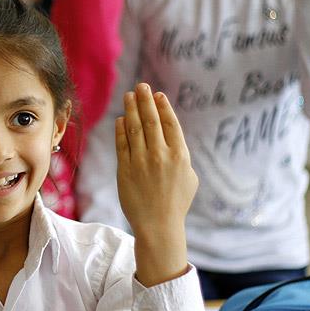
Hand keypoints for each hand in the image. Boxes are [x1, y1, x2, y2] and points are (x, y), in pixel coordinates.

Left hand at [115, 84, 196, 286]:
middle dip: (145, 100)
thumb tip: (172, 137)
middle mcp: (160, 155)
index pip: (170, 124)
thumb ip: (181, 154)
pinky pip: (122, 144)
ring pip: (134, 128)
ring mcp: (141, 161)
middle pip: (151, 120)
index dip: (163, 107)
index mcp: (180, 156)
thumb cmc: (176, 202)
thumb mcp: (189, 177)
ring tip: (129, 96)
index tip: (158, 95)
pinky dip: (120, 129)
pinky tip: (121, 119)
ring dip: (130, 109)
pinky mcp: (125, 169)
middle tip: (141, 86)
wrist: (158, 224)